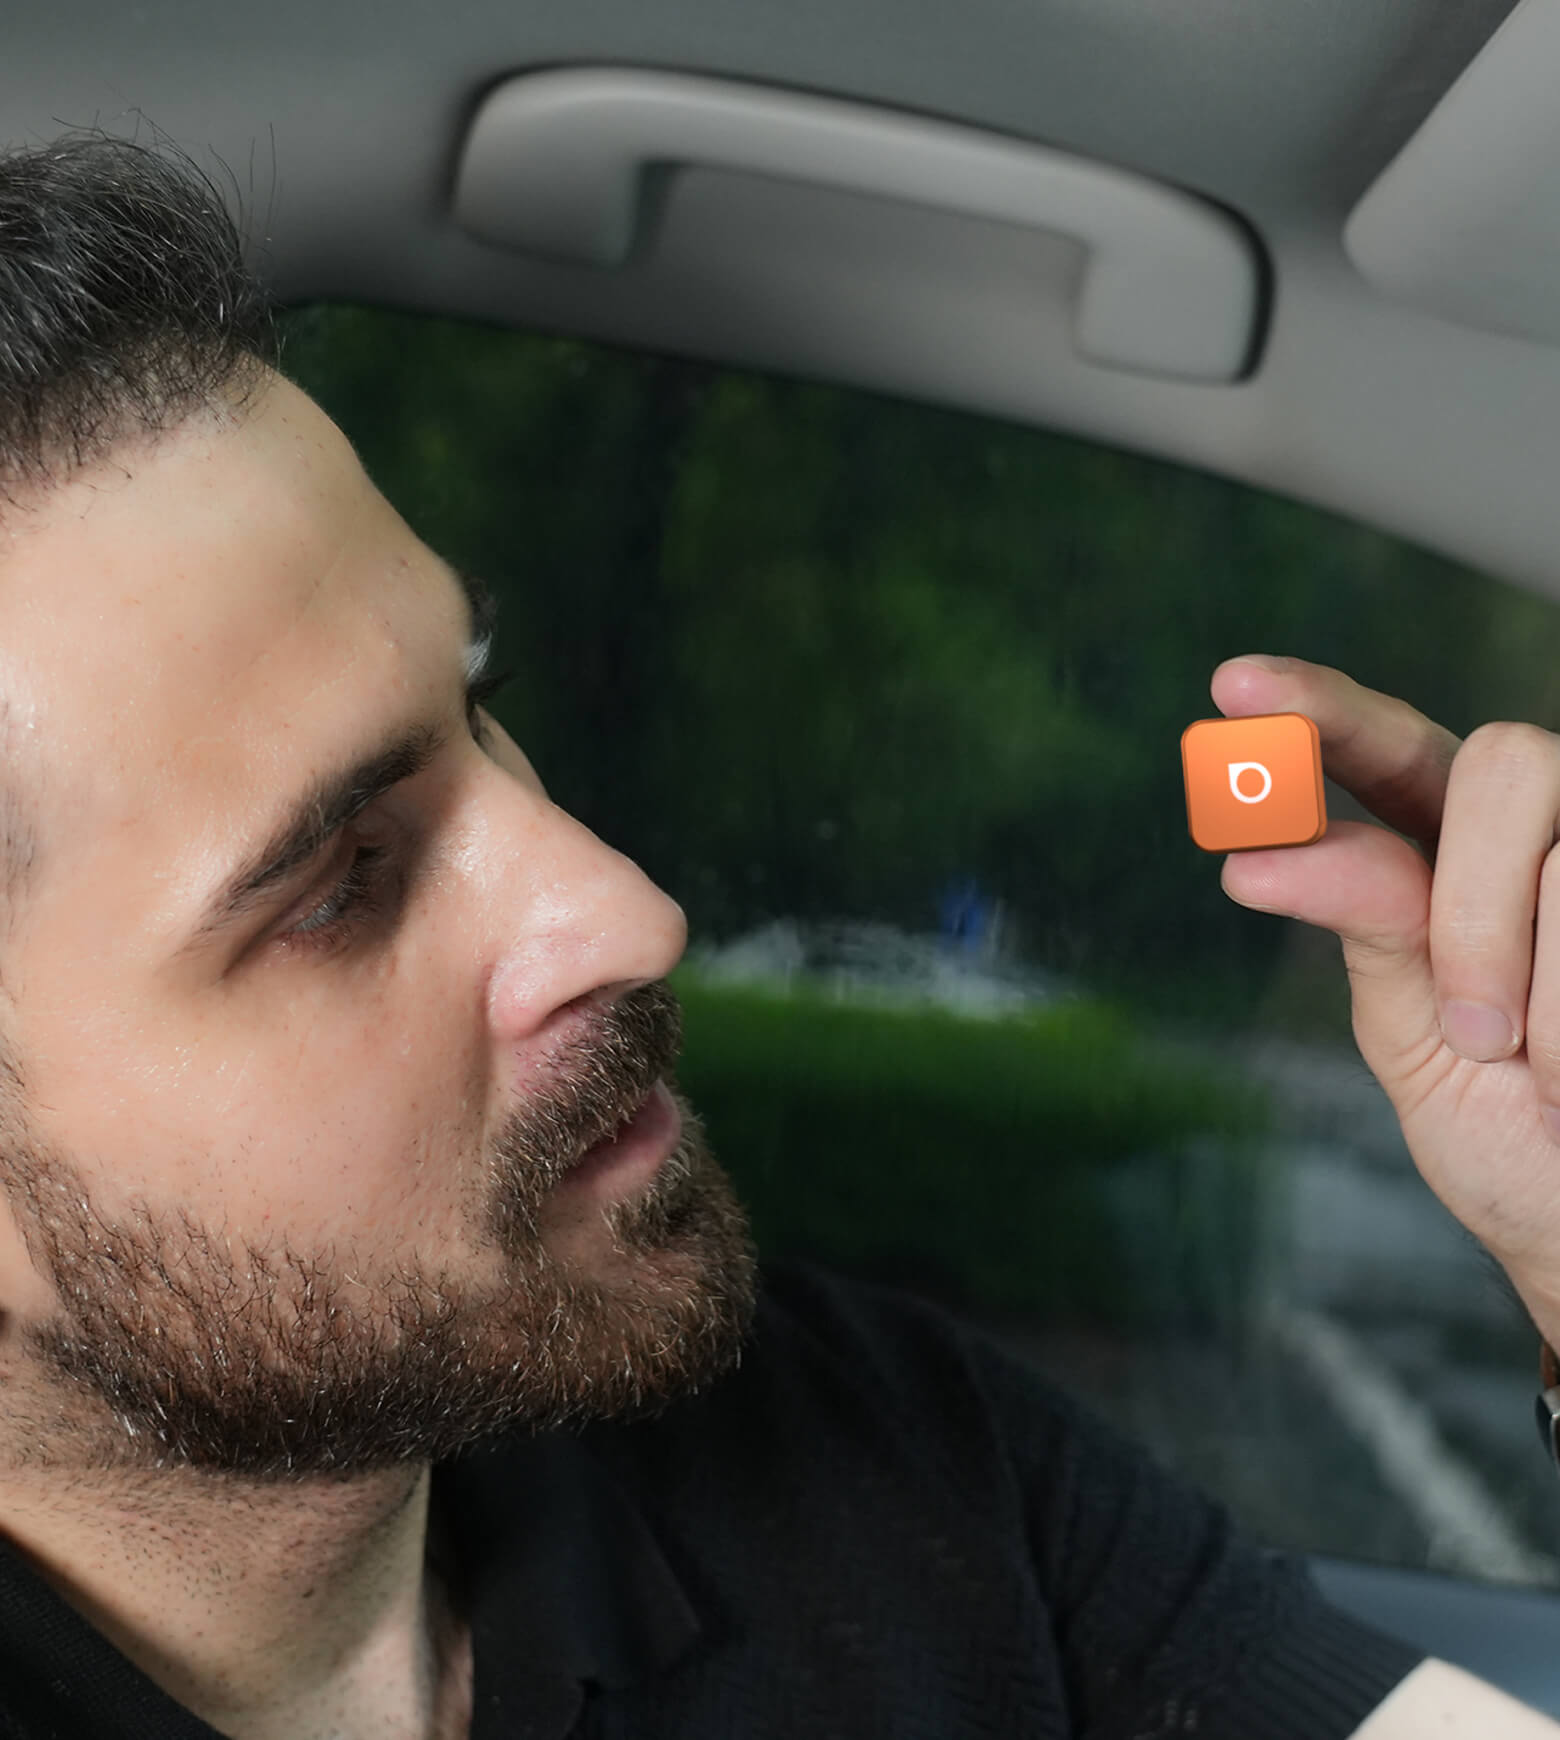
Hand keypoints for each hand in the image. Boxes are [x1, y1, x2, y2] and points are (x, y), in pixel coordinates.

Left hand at [1210, 653, 1559, 1343]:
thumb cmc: (1520, 1143)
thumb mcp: (1418, 1040)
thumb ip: (1373, 930)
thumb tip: (1265, 852)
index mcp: (1458, 857)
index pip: (1387, 751)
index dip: (1320, 706)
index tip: (1235, 687)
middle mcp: (1546, 839)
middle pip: (1503, 758)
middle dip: (1477, 902)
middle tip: (1478, 1032)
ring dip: (1538, 994)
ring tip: (1556, 1076)